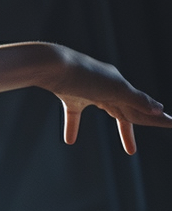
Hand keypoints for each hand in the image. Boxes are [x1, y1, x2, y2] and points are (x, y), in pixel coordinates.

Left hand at [45, 46, 168, 154]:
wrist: (51, 64)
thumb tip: (160, 109)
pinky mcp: (68, 93)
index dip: (154, 117)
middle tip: (159, 131)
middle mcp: (105, 85)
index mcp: (119, 83)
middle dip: (142, 122)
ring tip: (129, 146)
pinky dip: (73, 126)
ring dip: (120, 124)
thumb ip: (136, 99)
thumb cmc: (84, 75)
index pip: (140, 105)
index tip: (170, 123)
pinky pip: (73, 113)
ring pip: (107, 109)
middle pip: (127, 108)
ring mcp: (87, 89)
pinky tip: (69, 141)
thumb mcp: (113, 89)